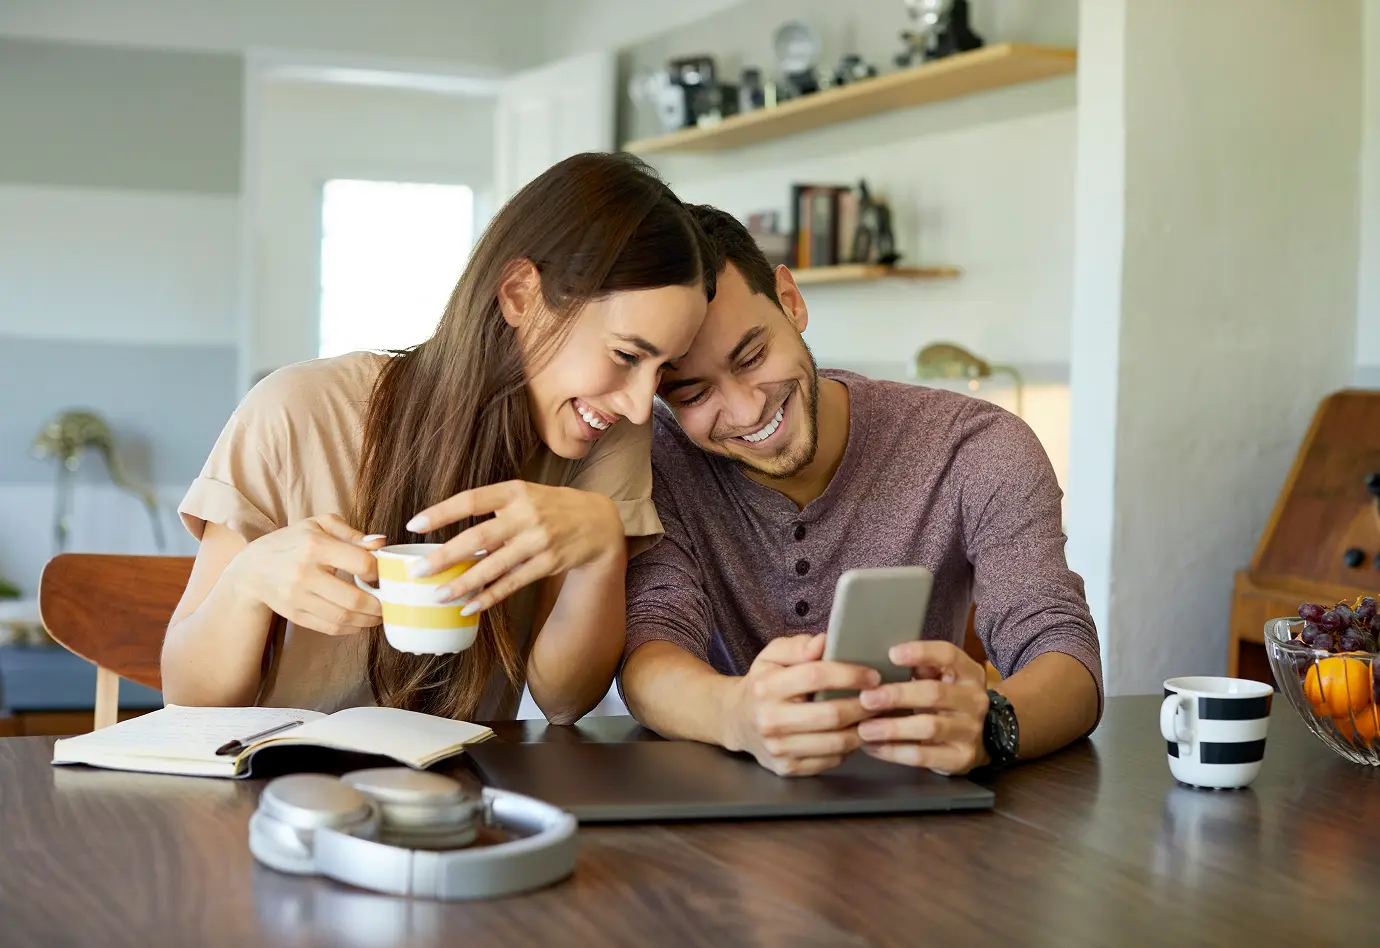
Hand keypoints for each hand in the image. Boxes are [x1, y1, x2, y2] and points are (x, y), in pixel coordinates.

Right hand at [227, 515, 383, 635]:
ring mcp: (298, 597)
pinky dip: (351, 628)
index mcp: (315, 546)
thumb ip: (352, 533)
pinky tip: (360, 621)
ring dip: (368, 620)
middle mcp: (305, 573)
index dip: (378, 571)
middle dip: (379, 605)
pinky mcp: (295, 614)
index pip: (360, 563)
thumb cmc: (293, 542)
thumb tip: (381, 542)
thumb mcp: (319, 525)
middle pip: (353, 598)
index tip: (382, 573)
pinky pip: (330, 627)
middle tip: (389, 602)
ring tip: (379, 614)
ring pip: (343, 617)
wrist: (253, 568)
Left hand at [405, 481, 623, 614]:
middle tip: (418, 571)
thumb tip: (453, 535)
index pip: (471, 500)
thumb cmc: (551, 506)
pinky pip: (512, 583)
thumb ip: (493, 509)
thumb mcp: (524, 495)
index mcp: (515, 491)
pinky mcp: (548, 563)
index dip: (441, 513)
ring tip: (438, 595)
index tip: (413, 525)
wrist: (598, 522)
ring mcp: (539, 541)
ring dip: (463, 583)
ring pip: (493, 566)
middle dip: (445, 556)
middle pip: (478, 537)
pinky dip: (489, 596)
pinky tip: (469, 606)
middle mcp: (526, 514)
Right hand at [724, 634, 880, 776]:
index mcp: (767, 687)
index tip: (872, 675)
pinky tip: (854, 733)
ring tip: (875, 716)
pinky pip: (831, 761)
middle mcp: (770, 720)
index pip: (816, 676)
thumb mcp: (772, 655)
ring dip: (863, 729)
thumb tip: (824, 642)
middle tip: (882, 697)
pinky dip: (849, 748)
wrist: (736, 720)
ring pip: (836, 743)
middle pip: (831, 714)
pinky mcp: (788, 768)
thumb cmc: (762, 683)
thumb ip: (798, 646)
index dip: (849, 674)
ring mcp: (779, 749)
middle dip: (864, 705)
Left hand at [856, 640, 990, 774]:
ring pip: (929, 726)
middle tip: (866, 698)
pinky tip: (872, 747)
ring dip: (893, 727)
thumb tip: (890, 659)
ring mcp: (970, 731)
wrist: (984, 740)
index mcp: (969, 673)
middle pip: (934, 693)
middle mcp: (974, 700)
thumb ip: (922, 667)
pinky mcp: (961, 758)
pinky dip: (894, 752)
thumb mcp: (943, 678)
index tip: (891, 654)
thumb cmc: (950, 701)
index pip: (948, 655)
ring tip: (864, 729)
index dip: (921, 652)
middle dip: (897, 695)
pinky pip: (924, 755)